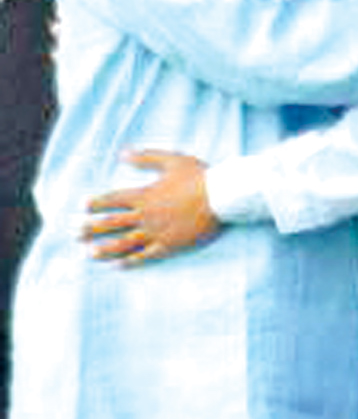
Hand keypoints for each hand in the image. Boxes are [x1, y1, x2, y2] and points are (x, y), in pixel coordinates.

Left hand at [82, 150, 220, 266]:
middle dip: (92, 228)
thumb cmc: (198, 176)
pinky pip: (145, 255)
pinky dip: (131, 261)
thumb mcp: (172, 160)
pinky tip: (119, 265)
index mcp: (145, 194)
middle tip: (76, 234)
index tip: (83, 207)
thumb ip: (146, 157)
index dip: (97, 203)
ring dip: (105, 248)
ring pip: (124, 242)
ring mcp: (156, 232)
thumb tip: (123, 153)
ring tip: (89, 253)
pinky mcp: (169, 245)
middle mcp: (146, 215)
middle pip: (113, 223)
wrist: (221, 196)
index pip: (114, 199)